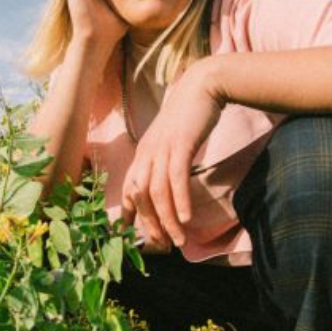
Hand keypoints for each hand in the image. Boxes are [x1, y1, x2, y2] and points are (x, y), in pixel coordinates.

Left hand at [122, 59, 223, 251]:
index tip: (133, 236)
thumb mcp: (170, 140)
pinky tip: (185, 218)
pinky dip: (180, 200)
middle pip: (140, 196)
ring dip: (166, 220)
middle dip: (149, 224)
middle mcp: (147, 153)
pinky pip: (176, 178)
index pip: (129, 189)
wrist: (202, 85)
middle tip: (162, 245)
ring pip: (157, 192)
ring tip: (177, 240)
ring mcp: (162, 148)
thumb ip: (164, 160)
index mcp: (143, 153)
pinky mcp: (180, 144)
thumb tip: (167, 184)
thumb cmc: (188, 115)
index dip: (129, 214)